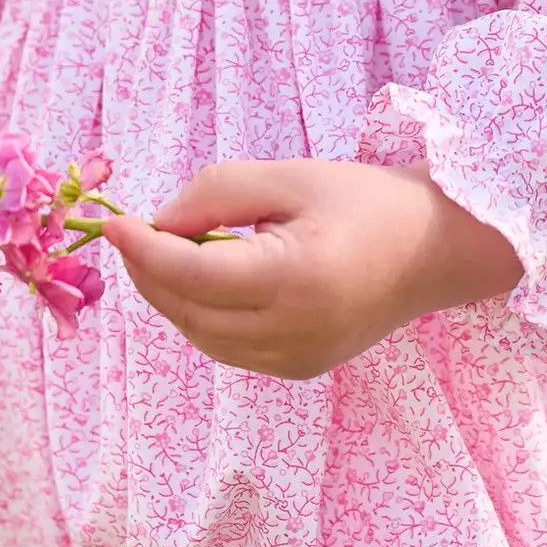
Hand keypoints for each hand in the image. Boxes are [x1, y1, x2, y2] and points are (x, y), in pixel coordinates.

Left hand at [101, 159, 524, 381]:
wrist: (434, 249)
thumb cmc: (363, 201)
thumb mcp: (287, 177)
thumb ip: (215, 194)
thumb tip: (157, 225)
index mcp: (295, 280)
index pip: (192, 274)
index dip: (142, 250)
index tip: (112, 223)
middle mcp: (293, 333)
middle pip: (188, 311)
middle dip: (150, 272)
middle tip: (135, 232)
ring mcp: (296, 360)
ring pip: (201, 336)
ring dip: (171, 296)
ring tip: (167, 251)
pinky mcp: (298, 369)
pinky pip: (226, 346)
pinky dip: (201, 314)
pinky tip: (203, 279)